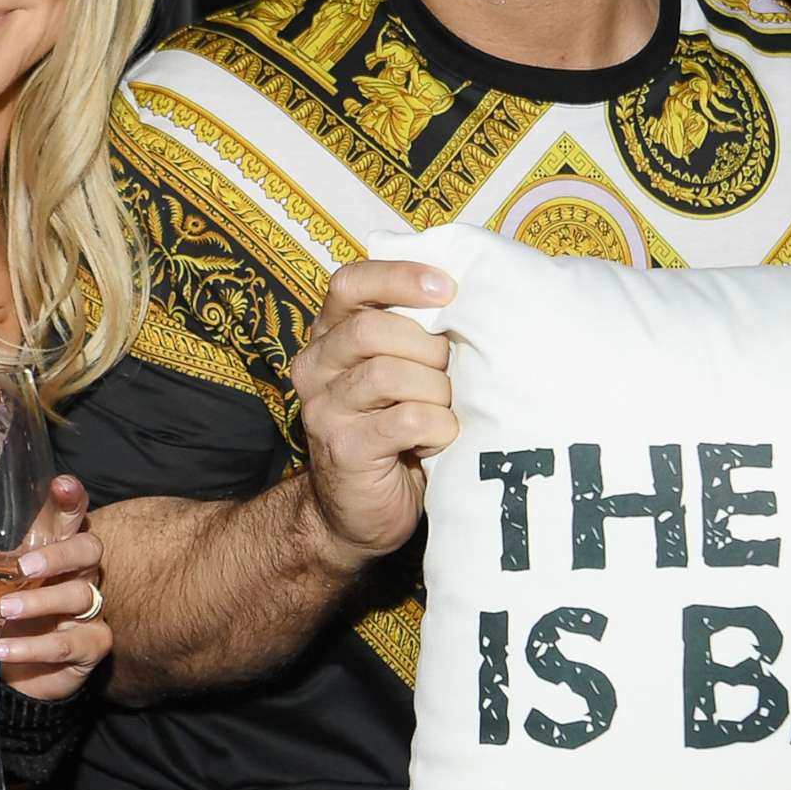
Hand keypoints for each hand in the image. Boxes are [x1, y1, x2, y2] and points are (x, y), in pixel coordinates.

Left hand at [0, 474, 108, 701]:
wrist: (14, 673)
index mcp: (51, 548)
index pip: (71, 515)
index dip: (72, 498)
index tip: (61, 485)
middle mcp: (76, 573)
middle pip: (88, 549)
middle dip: (61, 555)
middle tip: (26, 566)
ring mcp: (88, 609)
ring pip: (80, 596)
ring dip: (40, 603)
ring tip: (3, 611)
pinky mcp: (90, 644)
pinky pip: (71, 643)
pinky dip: (33, 647)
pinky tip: (0, 649)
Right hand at [288, 259, 458, 563]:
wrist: (357, 512)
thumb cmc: (396, 430)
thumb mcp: (401, 370)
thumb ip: (415, 334)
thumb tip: (474, 298)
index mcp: (330, 335)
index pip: (350, 283)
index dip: (399, 277)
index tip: (447, 288)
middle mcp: (317, 367)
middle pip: (372, 329)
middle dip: (427, 347)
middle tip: (449, 372)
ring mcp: (324, 410)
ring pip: (389, 374)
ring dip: (435, 391)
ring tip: (445, 410)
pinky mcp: (344, 450)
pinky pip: (407, 420)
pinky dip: (438, 428)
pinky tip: (438, 441)